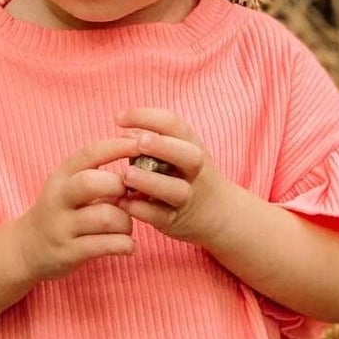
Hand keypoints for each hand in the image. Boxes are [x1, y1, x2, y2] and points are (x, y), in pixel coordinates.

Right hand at [14, 134, 144, 281]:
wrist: (26, 249)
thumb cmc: (61, 212)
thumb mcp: (69, 186)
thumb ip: (98, 172)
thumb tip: (137, 148)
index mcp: (62, 176)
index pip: (90, 153)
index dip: (118, 146)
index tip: (142, 144)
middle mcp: (58, 199)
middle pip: (92, 183)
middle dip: (119, 187)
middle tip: (129, 198)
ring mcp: (62, 227)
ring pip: (106, 218)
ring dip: (126, 222)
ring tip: (126, 228)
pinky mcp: (69, 252)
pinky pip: (106, 246)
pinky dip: (125, 245)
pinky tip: (127, 246)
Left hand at [113, 108, 234, 246]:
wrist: (219, 214)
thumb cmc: (187, 176)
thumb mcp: (177, 153)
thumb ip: (151, 142)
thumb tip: (124, 134)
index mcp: (191, 145)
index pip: (173, 124)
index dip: (146, 117)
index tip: (118, 118)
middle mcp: (194, 170)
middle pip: (187, 155)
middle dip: (163, 146)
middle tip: (139, 142)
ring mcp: (187, 197)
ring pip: (175, 190)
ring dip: (150, 181)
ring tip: (126, 175)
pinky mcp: (176, 221)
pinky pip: (160, 216)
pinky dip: (142, 209)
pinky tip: (123, 202)